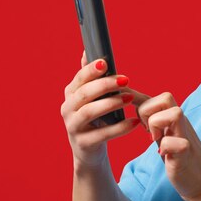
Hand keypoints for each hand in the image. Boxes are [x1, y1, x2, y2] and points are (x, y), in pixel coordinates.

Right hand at [60, 50, 141, 169]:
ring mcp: (73, 127)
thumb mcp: (90, 98)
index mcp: (70, 94)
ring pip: (90, 112)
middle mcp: (67, 109)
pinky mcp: (83, 143)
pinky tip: (134, 122)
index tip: (106, 63)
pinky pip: (102, 134)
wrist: (89, 150)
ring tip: (129, 99)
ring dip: (111, 103)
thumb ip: (90, 77)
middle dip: (105, 85)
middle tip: (126, 80)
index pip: (79, 78)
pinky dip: (119, 128)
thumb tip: (86, 50)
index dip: (91, 70)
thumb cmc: (94, 118)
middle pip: (84, 93)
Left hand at [122, 88, 200, 200]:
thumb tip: (135, 107)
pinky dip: (165, 146)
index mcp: (173, 118)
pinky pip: (176, 142)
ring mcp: (186, 137)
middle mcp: (181, 123)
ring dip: (157, 124)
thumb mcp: (163, 136)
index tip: (121, 97)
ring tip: (154, 139)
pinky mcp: (186, 154)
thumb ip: (153, 122)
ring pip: (175, 113)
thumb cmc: (179, 158)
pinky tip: (162, 154)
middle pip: (166, 97)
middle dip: (147, 110)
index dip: (135, 95)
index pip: (155, 97)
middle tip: (144, 128)